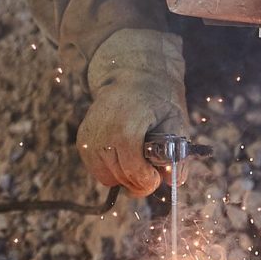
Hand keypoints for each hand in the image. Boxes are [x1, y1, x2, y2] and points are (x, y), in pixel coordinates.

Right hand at [78, 29, 187, 194]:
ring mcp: (88, 137)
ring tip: (137, 157)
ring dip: (125, 175)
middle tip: (151, 167)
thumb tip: (173, 182)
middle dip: (139, 180)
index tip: (157, 176)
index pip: (134, 170)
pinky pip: (98, 171)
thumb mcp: (176, 123)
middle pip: (121, 178)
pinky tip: (124, 153)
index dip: (148, 180)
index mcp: (126, 127)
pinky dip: (113, 169)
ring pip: (108, 178)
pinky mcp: (82, 141)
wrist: (132, 77)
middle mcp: (102, 133)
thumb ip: (178, 154)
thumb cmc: (158, 101)